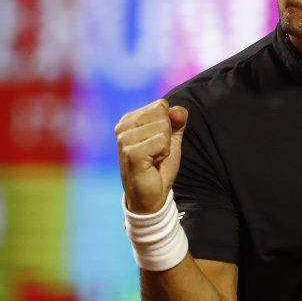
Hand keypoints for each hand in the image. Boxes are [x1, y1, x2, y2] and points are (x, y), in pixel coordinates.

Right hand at [115, 99, 188, 213]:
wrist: (151, 195)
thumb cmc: (159, 166)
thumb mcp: (172, 139)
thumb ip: (177, 120)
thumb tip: (179, 111)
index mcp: (129, 119)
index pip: (161, 105)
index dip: (168, 125)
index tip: (158, 142)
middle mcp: (123, 126)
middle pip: (162, 113)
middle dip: (167, 135)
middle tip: (156, 152)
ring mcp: (125, 139)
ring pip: (163, 127)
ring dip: (165, 146)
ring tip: (154, 158)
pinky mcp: (131, 152)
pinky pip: (162, 141)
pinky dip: (164, 154)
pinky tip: (153, 163)